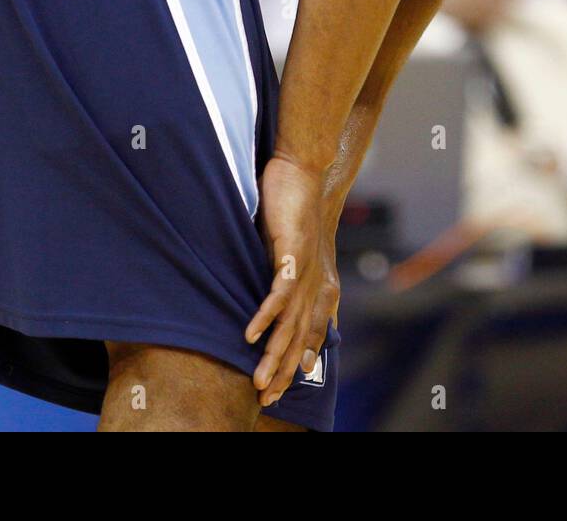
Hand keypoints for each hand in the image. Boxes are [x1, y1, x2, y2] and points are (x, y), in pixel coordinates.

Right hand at [246, 154, 333, 407]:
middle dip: (284, 369)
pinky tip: (251, 334)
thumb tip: (271, 279)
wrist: (302, 170)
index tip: (286, 384)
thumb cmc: (293, 204)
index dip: (300, 358)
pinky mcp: (292, 253)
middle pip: (300, 336)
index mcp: (315, 281)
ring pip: (290, 322)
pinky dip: (266, 315)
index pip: (309, 329)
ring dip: (273, 354)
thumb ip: (280, 266)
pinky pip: (279, 292)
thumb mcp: (286, 243)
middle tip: (268, 397)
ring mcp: (305, 269)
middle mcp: (314, 281)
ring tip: (259, 380)